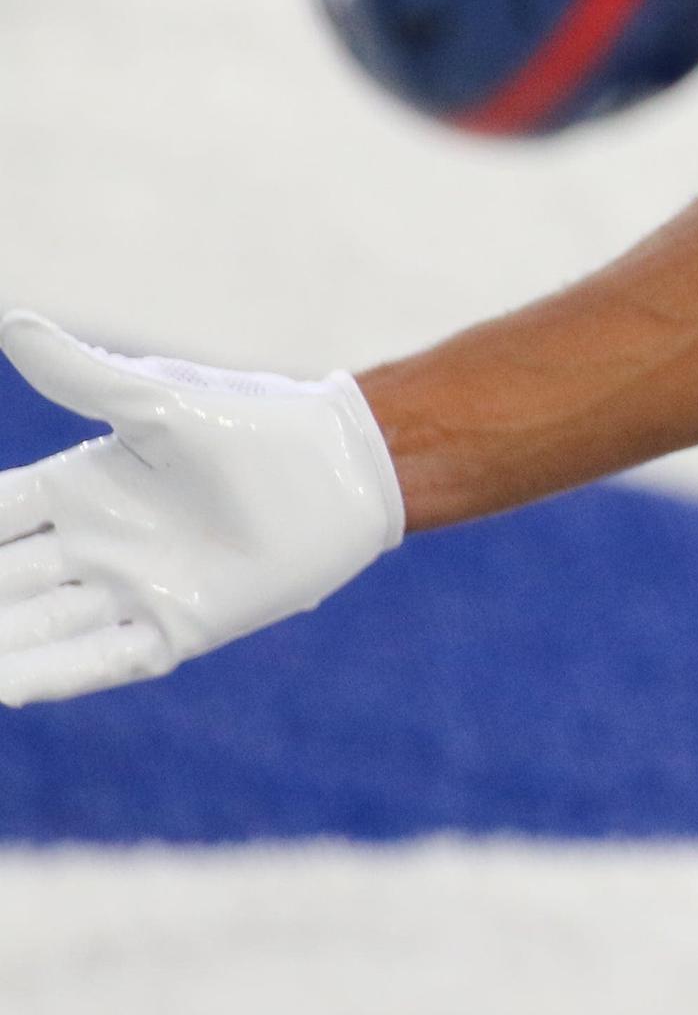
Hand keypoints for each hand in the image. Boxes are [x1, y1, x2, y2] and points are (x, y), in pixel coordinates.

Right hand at [0, 315, 405, 704]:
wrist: (347, 464)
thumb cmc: (254, 422)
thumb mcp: (158, 402)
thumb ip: (82, 376)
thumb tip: (14, 323)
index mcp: (78, 488)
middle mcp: (94, 545)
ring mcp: (134, 588)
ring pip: (36, 630)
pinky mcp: (181, 625)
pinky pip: (103, 659)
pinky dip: (55, 675)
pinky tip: (9, 691)